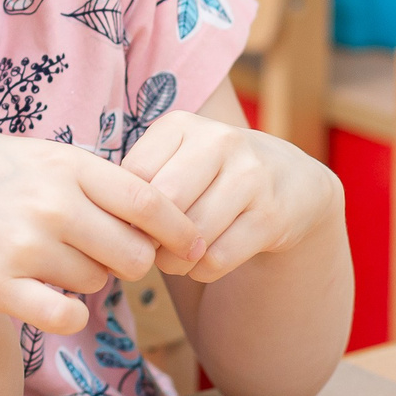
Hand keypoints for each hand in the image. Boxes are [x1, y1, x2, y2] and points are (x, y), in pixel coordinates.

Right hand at [0, 130, 205, 335]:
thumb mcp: (44, 155)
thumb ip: (99, 178)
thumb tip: (165, 215)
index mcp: (68, 165)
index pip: (149, 202)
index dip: (180, 229)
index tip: (192, 246)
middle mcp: (51, 204)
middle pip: (132, 254)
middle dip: (128, 261)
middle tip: (104, 254)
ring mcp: (23, 245)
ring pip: (95, 283)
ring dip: (85, 279)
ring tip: (49, 257)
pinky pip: (64, 316)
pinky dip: (68, 314)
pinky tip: (50, 300)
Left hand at [122, 113, 342, 284]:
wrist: (291, 183)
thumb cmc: (211, 177)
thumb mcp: (176, 161)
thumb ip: (139, 183)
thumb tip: (104, 225)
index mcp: (182, 125)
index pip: (133, 177)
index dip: (124, 212)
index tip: (129, 226)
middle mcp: (220, 141)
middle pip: (162, 206)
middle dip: (149, 239)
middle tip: (149, 251)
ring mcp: (252, 176)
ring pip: (191, 236)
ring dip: (174, 261)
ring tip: (174, 259)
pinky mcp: (272, 215)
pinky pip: (217, 258)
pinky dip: (202, 271)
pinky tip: (204, 261)